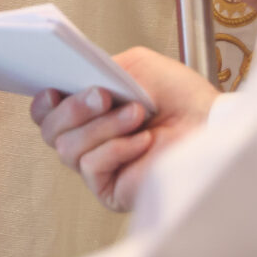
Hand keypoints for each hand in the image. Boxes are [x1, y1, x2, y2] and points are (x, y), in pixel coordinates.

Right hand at [29, 47, 216, 210]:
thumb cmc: (183, 98)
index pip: (46, 113)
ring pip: (68, 148)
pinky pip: (91, 166)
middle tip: (103, 96)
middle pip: (50, 131)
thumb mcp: (136, 67)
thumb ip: (99, 67)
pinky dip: (117, 148)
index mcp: (90, 111)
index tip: (53, 89)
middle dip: (73, 109)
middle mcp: (90, 139)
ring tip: (137, 114)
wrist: (213, 124)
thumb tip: (74, 83)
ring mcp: (99, 166)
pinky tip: (143, 141)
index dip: (43, 103)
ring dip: (103, 126)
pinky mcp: (110, 189)